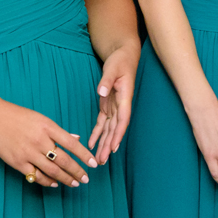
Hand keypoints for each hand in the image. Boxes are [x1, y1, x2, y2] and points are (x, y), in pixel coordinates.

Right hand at [0, 100, 95, 188]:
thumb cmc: (18, 116)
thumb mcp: (40, 119)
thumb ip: (58, 131)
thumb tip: (76, 139)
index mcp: (47, 127)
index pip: (71, 144)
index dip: (84, 155)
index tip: (93, 164)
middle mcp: (39, 140)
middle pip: (64, 160)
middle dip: (77, 171)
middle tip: (86, 179)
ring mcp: (28, 152)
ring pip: (52, 171)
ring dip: (66, 179)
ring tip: (74, 183)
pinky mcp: (17, 162)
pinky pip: (36, 176)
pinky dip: (47, 181)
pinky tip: (55, 183)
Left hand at [88, 46, 138, 160]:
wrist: (123, 56)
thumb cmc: (120, 61)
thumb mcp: (113, 68)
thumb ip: (107, 80)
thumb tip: (102, 92)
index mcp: (125, 99)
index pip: (122, 120)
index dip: (118, 134)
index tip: (113, 147)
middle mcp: (121, 107)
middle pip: (115, 130)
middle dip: (108, 146)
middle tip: (101, 161)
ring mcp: (114, 108)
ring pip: (109, 130)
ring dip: (104, 144)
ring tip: (98, 159)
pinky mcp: (108, 107)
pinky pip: (102, 124)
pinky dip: (97, 134)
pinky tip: (92, 145)